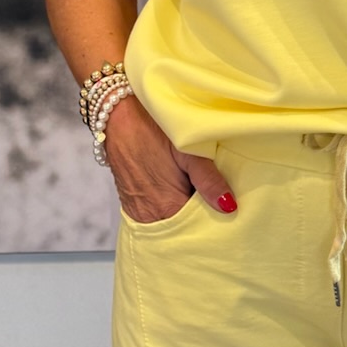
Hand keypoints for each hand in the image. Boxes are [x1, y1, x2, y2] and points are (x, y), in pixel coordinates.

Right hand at [102, 96, 236, 221]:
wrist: (117, 114)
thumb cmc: (153, 129)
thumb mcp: (187, 152)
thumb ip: (209, 181)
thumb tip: (229, 207)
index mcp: (166, 208)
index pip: (197, 230)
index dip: (214, 223)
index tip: (228, 215)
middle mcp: (149, 216)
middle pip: (182, 231)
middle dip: (200, 222)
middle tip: (219, 206)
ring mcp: (137, 211)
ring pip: (169, 224)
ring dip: (184, 216)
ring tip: (201, 200)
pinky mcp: (130, 203)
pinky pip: (155, 216)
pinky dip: (170, 210)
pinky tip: (181, 195)